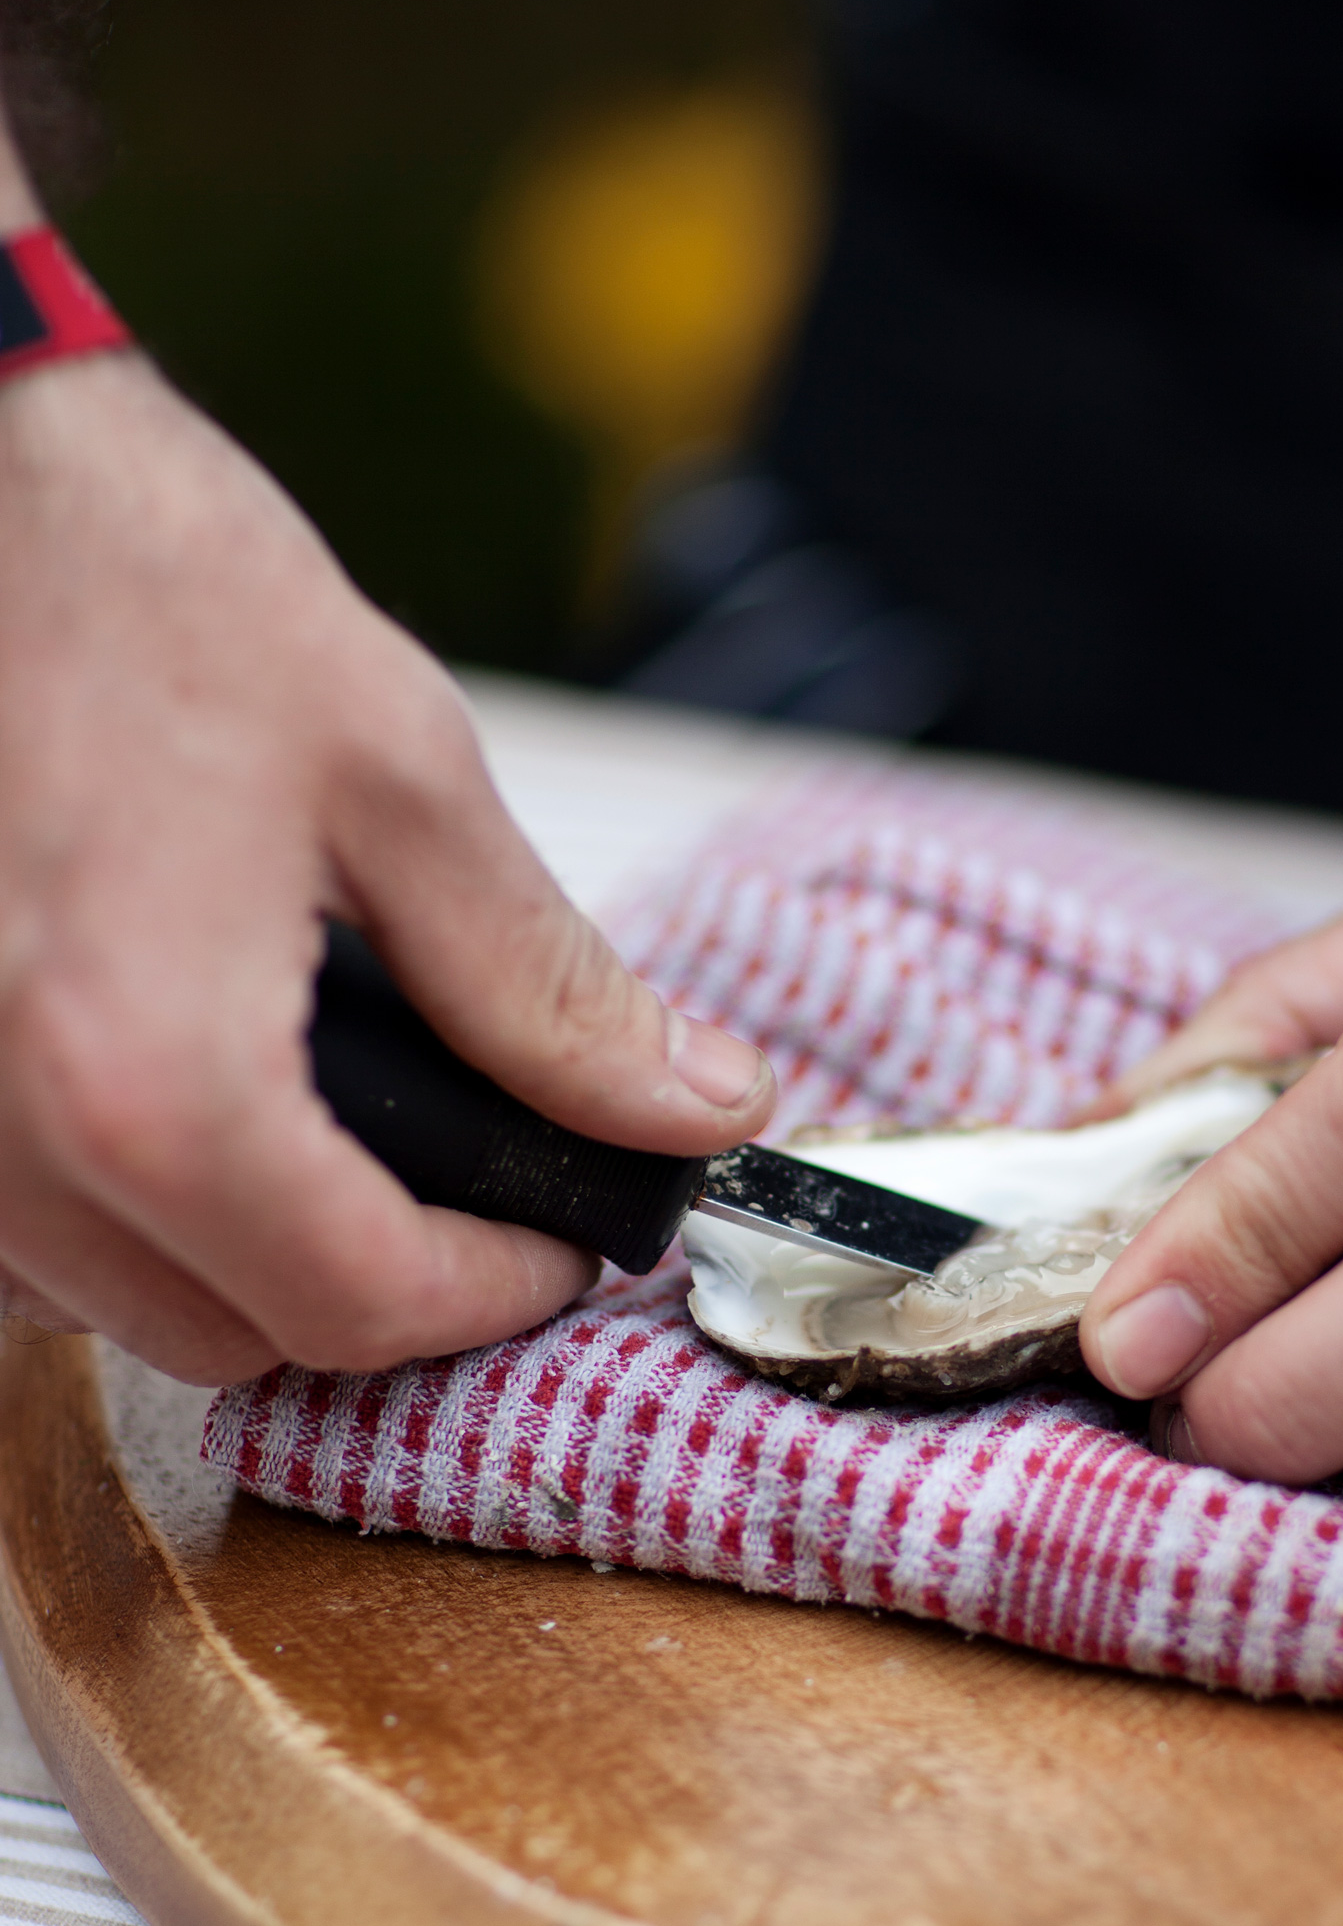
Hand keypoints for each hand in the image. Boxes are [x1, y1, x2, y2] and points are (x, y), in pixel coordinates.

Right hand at [0, 350, 772, 1382]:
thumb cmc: (145, 586)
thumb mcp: (400, 779)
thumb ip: (550, 985)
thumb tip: (692, 1103)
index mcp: (152, 1075)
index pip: (359, 1303)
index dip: (497, 1291)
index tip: (561, 1236)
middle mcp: (12, 1134)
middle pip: (233, 1338)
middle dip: (374, 1289)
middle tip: (467, 1186)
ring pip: (111, 1305)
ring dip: (239, 1259)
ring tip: (333, 1123)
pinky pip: (23, 1231)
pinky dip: (120, 1206)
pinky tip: (186, 1092)